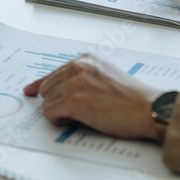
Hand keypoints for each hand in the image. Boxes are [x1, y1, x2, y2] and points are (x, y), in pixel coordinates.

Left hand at [23, 53, 161, 140]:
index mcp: (87, 59)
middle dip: (55, 102)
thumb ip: (83, 78)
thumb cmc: (132, 100)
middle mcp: (80, 66)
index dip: (41, 85)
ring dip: (59, 113)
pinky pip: (50, 113)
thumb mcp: (105, 77)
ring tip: (82, 115)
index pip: (53, 73)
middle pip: (46, 88)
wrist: (148, 109)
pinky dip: (59, 121)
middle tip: (73, 112)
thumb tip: (58, 90)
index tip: (31, 90)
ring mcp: (76, 82)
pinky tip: (76, 120)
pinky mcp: (74, 100)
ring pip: (47, 102)